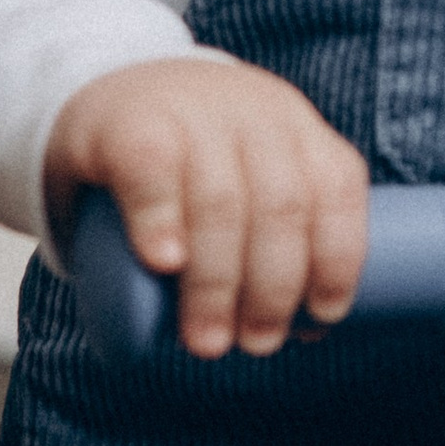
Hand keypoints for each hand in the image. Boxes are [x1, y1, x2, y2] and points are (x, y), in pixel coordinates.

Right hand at [42, 56, 367, 359]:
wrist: (106, 101)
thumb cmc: (189, 164)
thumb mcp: (248, 173)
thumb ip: (277, 233)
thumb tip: (310, 329)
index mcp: (294, 126)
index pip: (336, 187)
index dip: (338, 258)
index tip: (321, 318)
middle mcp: (252, 111)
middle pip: (281, 205)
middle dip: (276, 288)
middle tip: (257, 344)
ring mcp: (189, 112)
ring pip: (221, 200)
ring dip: (219, 282)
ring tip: (207, 340)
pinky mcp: (127, 123)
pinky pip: (152, 170)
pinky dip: (162, 221)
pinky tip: (164, 262)